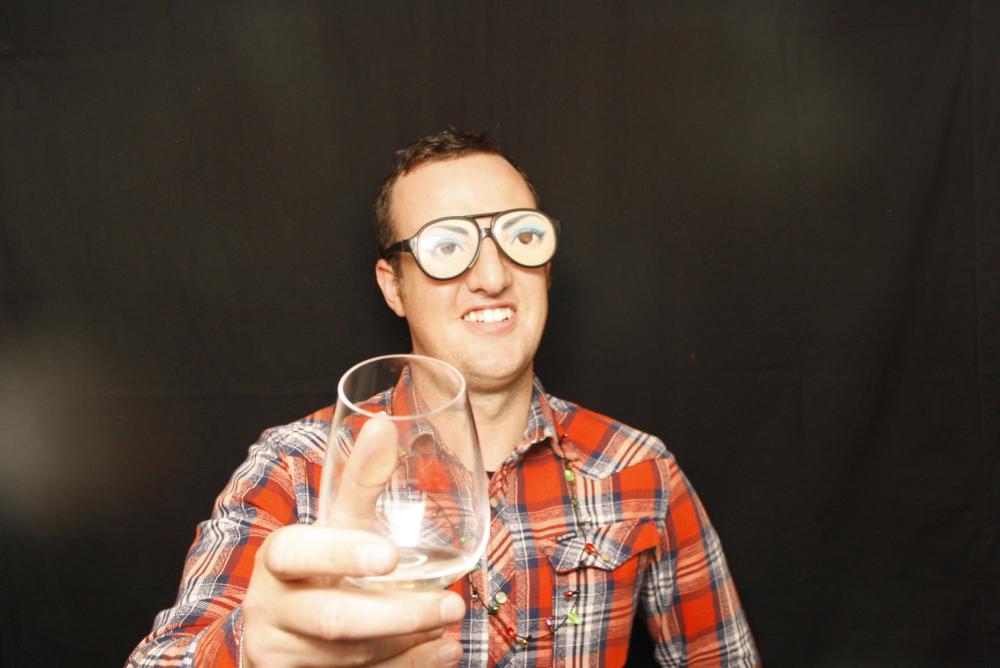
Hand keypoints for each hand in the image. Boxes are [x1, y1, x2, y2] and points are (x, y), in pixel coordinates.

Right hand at [241, 418, 466, 666]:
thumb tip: (383, 423)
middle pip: (334, 618)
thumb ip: (361, 478)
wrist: (282, 627)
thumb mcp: (336, 523)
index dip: (342, 554)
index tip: (391, 557)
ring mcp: (277, 650)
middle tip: (451, 607)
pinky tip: (439, 655)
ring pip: (349, 656)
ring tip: (452, 629)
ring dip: (409, 645)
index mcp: (278, 557)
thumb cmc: (320, 564)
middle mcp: (269, 605)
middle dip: (399, 615)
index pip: (300, 553)